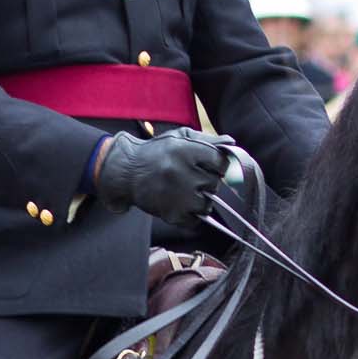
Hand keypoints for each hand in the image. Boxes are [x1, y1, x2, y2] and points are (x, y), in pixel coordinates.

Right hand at [94, 130, 225, 226]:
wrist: (125, 171)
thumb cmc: (157, 153)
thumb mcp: (180, 138)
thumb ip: (208, 140)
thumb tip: (232, 143)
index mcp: (184, 151)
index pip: (220, 162)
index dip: (217, 164)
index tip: (210, 165)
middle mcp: (179, 173)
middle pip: (214, 183)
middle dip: (208, 180)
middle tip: (193, 177)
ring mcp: (175, 196)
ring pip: (207, 203)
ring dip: (202, 199)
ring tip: (187, 191)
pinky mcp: (170, 214)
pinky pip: (195, 220)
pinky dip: (192, 215)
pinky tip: (182, 203)